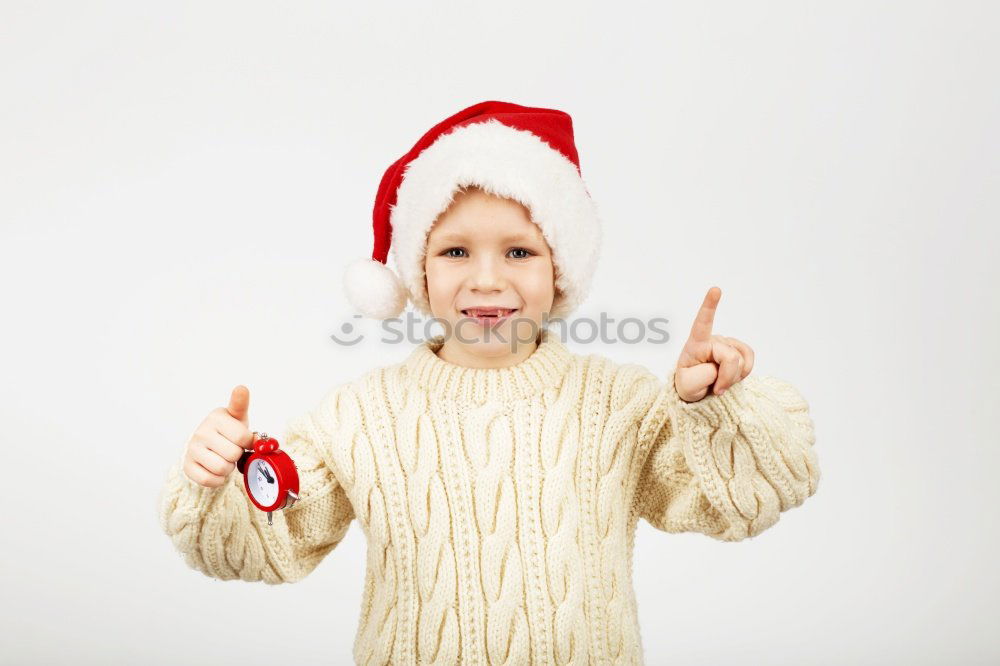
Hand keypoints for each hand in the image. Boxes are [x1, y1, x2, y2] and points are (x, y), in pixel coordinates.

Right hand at [182, 386, 256, 487]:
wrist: (208, 445)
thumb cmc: (228, 430)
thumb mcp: (237, 416)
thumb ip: (241, 405)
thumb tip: (241, 388)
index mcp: (216, 416)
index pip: (242, 437)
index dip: (249, 443)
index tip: (246, 440)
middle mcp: (201, 431)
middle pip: (233, 454)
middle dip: (237, 455)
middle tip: (232, 449)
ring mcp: (192, 449)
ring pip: (222, 468)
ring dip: (228, 468)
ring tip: (224, 458)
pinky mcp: (187, 466)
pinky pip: (209, 480)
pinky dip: (218, 479)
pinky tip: (216, 470)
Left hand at [674, 287, 754, 402]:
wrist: (700, 391)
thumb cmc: (689, 384)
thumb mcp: (688, 387)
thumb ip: (702, 377)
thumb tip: (719, 368)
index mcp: (696, 344)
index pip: (702, 323)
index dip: (709, 306)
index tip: (715, 289)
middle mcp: (713, 340)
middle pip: (730, 358)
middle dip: (726, 378)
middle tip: (715, 388)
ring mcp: (727, 344)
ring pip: (742, 362)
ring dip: (733, 378)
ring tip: (720, 382)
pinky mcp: (739, 350)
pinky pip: (750, 361)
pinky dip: (743, 374)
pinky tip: (732, 377)